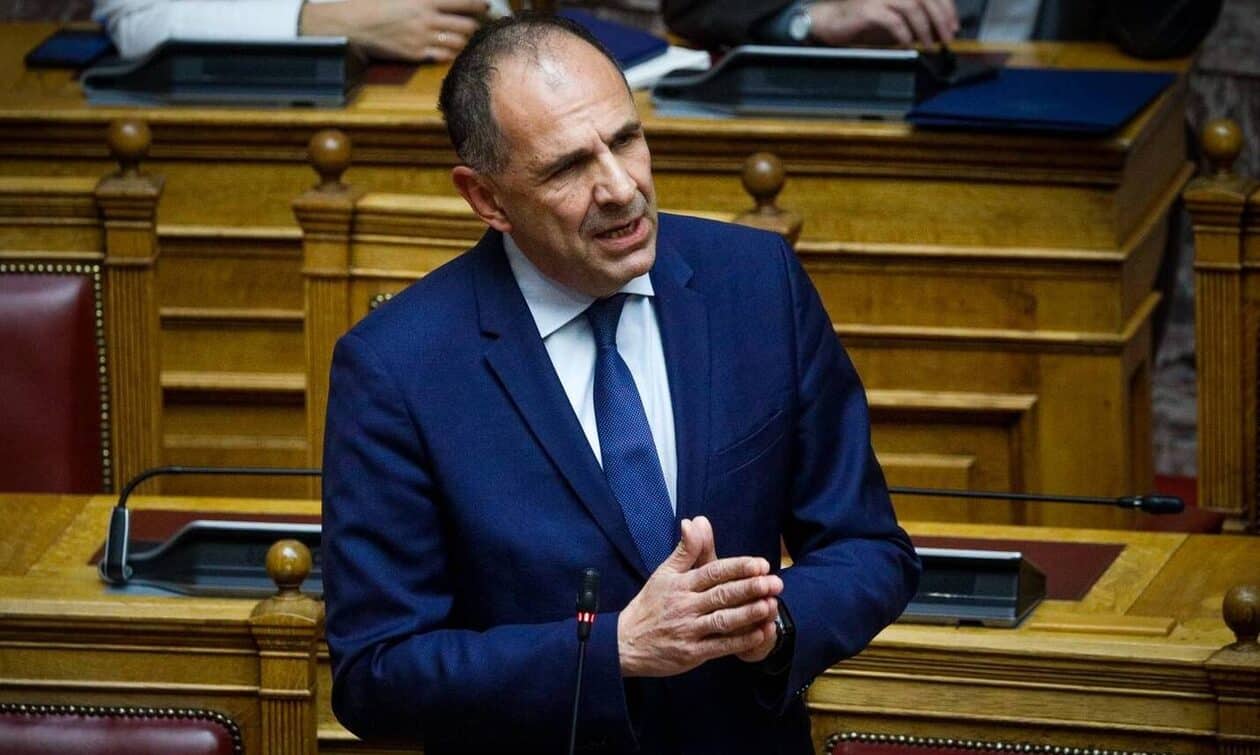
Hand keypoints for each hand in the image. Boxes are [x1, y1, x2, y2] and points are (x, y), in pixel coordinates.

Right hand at [299, 0, 488, 61]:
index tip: (486, 5)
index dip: (479, 4)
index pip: (463, 1)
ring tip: (465, 35)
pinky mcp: (417, 55)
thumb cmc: (376, 3)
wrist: (354, 25)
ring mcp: (423, 39)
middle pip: (467, 25)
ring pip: (458, 42)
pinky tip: (450, 47)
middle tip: (477, 23)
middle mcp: (428, 20)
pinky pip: (444, 56)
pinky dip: (451, 51)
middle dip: (475, 24)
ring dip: (465, 39)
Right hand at [617, 516, 781, 677]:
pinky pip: (720, 646)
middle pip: (722, 595)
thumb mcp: (664, 574)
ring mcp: (688, 631)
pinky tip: (760, 633)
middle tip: (775, 582)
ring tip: (771, 605)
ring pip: (724, 620)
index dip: (738, 567)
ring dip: (749, 613)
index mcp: (680, 584)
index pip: (713, 572)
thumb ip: (685, 549)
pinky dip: (741, 641)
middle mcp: (685, 606)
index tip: (761, 564)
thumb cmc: (649, 605)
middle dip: (751, 588)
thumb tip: (696, 521)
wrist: (624, 643)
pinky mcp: (691, 653)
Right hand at [810, 0, 957, 46]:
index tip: (953, 25)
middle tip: (948, 37)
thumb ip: (914, 14)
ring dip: (925, 27)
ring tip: (930, 44)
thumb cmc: (862, 17)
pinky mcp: (868, 9)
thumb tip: (939, 26)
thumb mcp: (893, 12)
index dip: (947, 7)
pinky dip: (905, 34)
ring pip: (913, 7)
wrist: (831, 19)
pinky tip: (909, 44)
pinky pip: (894, 20)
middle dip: (941, 18)